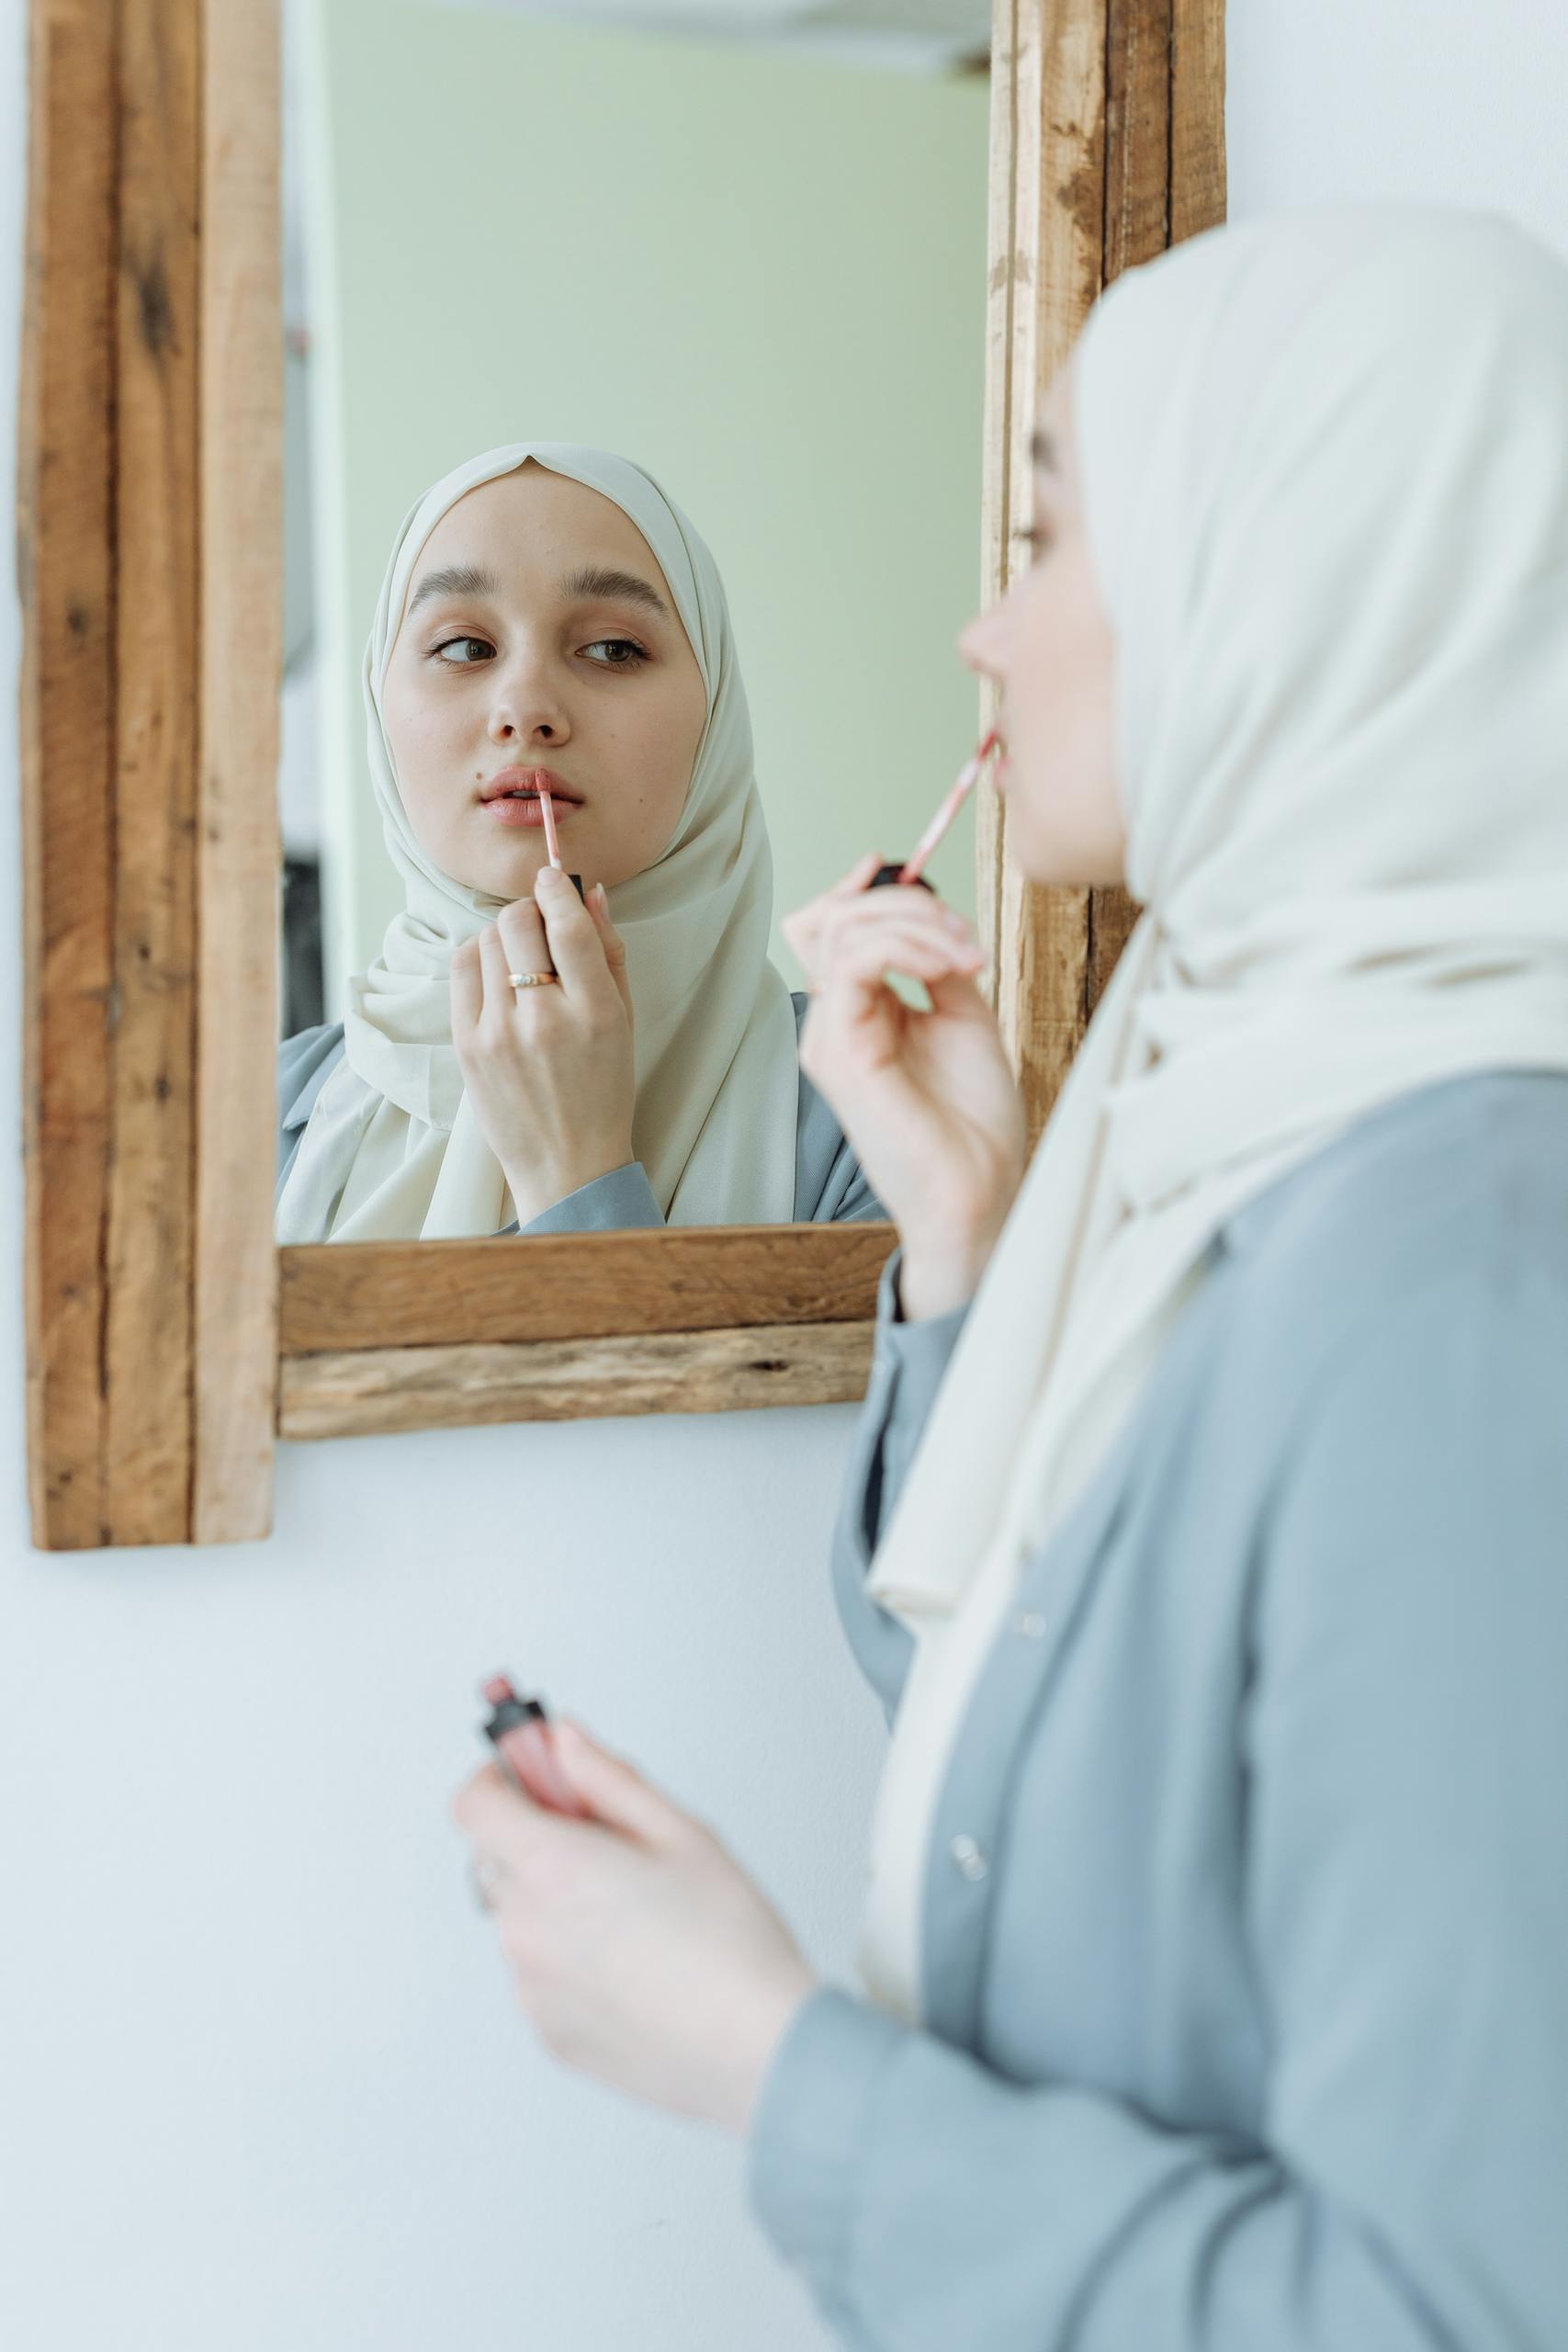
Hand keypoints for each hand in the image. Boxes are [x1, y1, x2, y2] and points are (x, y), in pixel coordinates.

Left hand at [451, 869, 636, 1225]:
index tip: (552, 878)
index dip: (556, 888)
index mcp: (596, 1013)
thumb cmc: (603, 1090)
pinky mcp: (468, 1045)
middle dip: (529, 911)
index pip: (568, 926)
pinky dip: (480, 957)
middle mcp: (545, 1020)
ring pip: (488, 941)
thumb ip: (609, 954)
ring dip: (506, 935)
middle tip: (540, 925)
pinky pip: (463, 968)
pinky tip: (498, 974)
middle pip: (518, 923)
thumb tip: (591, 893)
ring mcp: (499, 1033)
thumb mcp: (625, 1022)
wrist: (566, 1162)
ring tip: (522, 959)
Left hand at [453, 1722, 816, 2132]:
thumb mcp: (682, 1832)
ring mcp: (532, 1990)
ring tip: (639, 1919)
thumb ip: (608, 1778)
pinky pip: (542, 1975)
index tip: (534, 1773)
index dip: (500, 1778)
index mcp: (553, 1869)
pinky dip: (573, 1961)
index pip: (474, 1804)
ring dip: (558, 1904)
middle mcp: (526, 1930)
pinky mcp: (549, 2034)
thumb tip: (564, 1742)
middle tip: (612, 1847)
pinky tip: (636, 1966)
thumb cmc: (731, 1944)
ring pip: (523, 1919)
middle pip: (499, 1860)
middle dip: (541, 1841)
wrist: (758, 2050)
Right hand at [785, 858, 1025, 1316]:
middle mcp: (832, 1024)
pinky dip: (905, 946)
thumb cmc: (973, 1124)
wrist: (980, 1190)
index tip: (907, 867)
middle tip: (962, 932)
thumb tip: (937, 920)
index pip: (832, 928)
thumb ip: (939, 967)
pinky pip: (854, 963)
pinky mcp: (842, 1052)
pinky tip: (948, 965)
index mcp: (856, 1016)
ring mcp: (829, 1038)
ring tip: (966, 954)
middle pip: (831, 918)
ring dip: (916, 923)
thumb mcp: (963, 1020)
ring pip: (843, 931)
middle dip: (903, 900)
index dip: (865, 889)